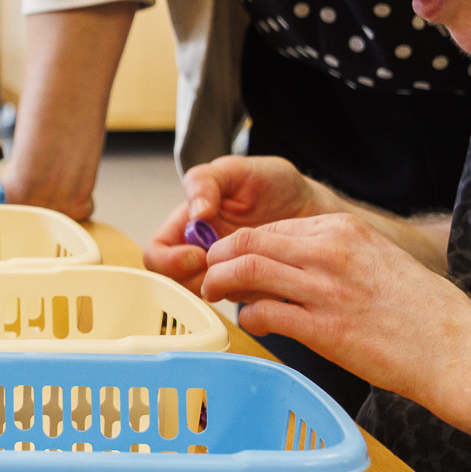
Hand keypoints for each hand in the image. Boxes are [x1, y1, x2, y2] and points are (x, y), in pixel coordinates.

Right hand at [142, 156, 329, 284]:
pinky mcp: (248, 287)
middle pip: (175, 283)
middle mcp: (200, 251)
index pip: (156, 253)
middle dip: (199, 279)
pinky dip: (251, 293)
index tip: (197, 255)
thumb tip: (196, 211)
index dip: (169, 261)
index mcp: (188, 224)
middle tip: (228, 267)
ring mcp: (224, 272)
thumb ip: (207, 181)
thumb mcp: (239, 169)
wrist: (314, 206)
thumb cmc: (275, 184)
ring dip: (227, 287)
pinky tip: (271, 276)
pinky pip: (238, 302)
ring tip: (256, 267)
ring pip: (205, 296)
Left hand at [198, 213, 470, 398]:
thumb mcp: (380, 260)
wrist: (452, 350)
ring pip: (246, 271)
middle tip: (211, 275)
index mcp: (345, 231)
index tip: (233, 259)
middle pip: (248, 241)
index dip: (243, 243)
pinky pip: (262, 314)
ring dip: (220, 283)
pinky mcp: (322, 328)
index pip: (273, 227)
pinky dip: (247, 317)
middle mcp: (331, 252)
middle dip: (219, 258)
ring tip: (216, 295)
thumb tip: (293, 265)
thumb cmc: (423, 313)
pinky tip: (253, 323)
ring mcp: (325, 289)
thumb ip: (336, 256)